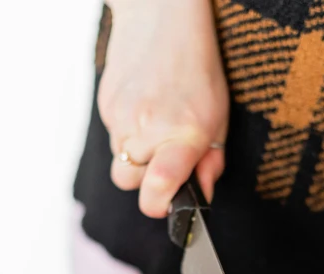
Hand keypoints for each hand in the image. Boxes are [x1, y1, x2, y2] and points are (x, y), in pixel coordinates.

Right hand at [99, 0, 228, 216]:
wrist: (161, 15)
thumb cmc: (197, 69)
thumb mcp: (218, 119)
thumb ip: (210, 164)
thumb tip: (201, 198)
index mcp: (182, 135)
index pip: (157, 189)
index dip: (159, 206)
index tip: (168, 203)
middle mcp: (147, 129)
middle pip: (130, 183)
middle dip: (145, 179)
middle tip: (164, 157)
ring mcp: (121, 117)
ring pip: (119, 161)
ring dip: (135, 155)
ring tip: (155, 125)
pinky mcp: (105, 105)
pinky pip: (112, 137)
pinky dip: (126, 132)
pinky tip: (143, 107)